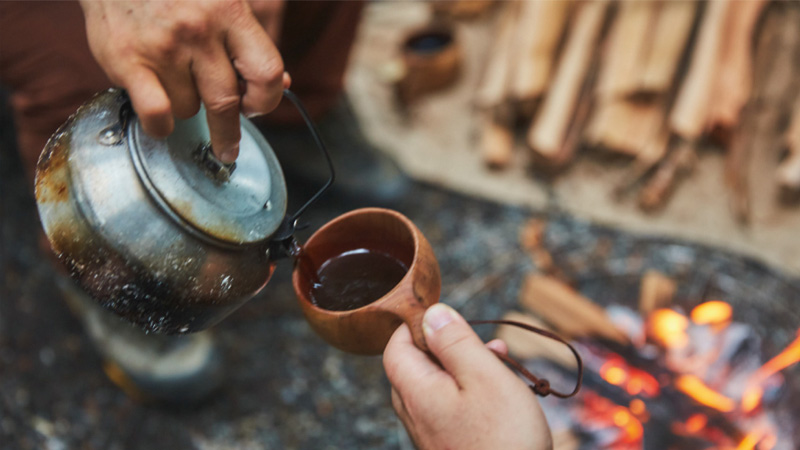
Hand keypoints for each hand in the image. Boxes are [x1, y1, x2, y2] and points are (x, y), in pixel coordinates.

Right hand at [80, 0, 288, 162]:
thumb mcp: (222, 3)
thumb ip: (251, 43)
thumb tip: (282, 84)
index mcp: (229, 12)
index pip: (267, 73)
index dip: (265, 100)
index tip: (254, 108)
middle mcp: (199, 29)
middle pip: (227, 102)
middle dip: (228, 131)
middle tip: (227, 147)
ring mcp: (163, 46)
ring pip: (189, 107)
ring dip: (185, 105)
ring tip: (173, 83)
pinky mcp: (129, 60)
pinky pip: (157, 115)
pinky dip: (160, 126)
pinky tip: (160, 120)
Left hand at [383, 303, 551, 449]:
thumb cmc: (505, 440)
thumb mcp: (485, 377)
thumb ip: (455, 342)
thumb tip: (432, 312)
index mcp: (415, 391)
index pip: (396, 345)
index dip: (419, 324)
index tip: (450, 317)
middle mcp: (414, 413)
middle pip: (418, 364)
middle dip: (451, 346)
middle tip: (487, 343)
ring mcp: (428, 433)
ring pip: (438, 385)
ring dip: (466, 368)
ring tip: (502, 361)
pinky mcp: (445, 446)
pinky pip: (448, 408)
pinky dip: (470, 393)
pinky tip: (499, 394)